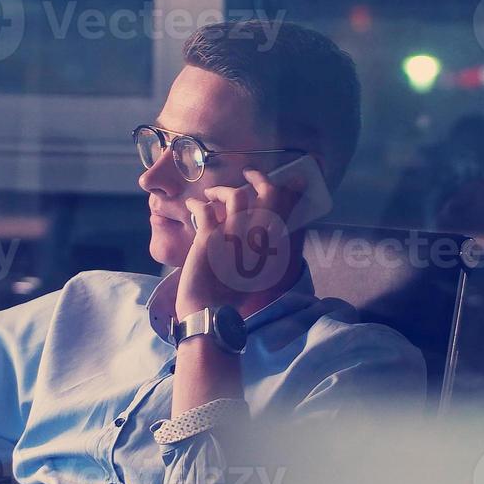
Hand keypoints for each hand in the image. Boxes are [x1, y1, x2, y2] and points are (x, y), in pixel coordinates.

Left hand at [177, 169, 298, 318]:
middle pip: (268, 194)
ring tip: (212, 193)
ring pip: (235, 195)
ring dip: (222, 189)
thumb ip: (264, 250)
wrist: (211, 311)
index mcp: (272, 247)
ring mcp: (234, 236)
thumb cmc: (232, 295)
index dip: (290, 190)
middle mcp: (257, 238)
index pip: (286, 209)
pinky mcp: (210, 238)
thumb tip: (263, 231)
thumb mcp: (259, 274)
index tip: (291, 181)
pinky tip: (193, 205)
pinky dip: (197, 204)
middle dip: (260, 177)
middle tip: (250, 172)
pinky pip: (204, 209)